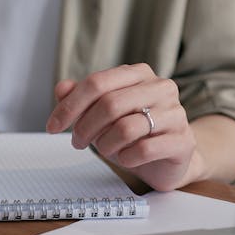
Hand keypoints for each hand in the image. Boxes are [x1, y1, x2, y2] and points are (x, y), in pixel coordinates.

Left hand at [46, 63, 201, 190]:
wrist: (168, 159)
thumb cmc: (132, 133)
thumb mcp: (101, 115)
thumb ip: (81, 99)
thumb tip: (62, 88)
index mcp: (138, 74)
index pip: (97, 83)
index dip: (69, 106)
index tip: (52, 126)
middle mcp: (160, 88)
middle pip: (109, 104)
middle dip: (84, 128)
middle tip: (77, 142)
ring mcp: (175, 113)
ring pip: (125, 128)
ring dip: (105, 145)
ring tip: (105, 150)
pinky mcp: (182, 140)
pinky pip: (144, 149)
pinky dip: (126, 158)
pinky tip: (126, 158)